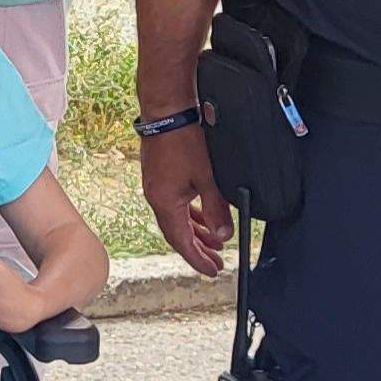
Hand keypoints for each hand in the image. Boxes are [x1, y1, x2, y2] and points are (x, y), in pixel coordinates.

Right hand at [141, 123, 231, 275]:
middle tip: (216, 262)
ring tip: (215, 241)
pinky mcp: (160, 174)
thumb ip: (216, 209)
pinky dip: (190, 213)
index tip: (212, 270)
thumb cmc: (185, 140)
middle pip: (177, 233)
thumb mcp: (208, 178)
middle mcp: (156, 197)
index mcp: (165, 203)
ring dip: (196, 230)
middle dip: (198, 249)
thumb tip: (224, 235)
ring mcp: (157, 185)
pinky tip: (202, 213)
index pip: (181, 241)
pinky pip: (175, 203)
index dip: (197, 258)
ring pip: (177, 218)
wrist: (167, 110)